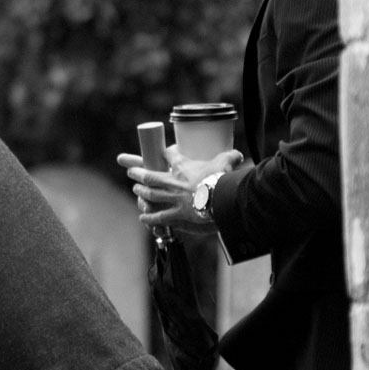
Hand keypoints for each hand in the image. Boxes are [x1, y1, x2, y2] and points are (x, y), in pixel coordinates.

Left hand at [116, 146, 243, 234]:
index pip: (168, 155)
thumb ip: (230, 157)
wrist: (221, 198)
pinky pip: (159, 217)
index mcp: (183, 167)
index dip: (164, 152)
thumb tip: (238, 155)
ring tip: (136, 189)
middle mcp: (173, 182)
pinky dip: (150, 218)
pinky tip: (142, 217)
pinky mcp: (177, 214)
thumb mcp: (226, 162)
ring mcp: (173, 199)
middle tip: (130, 171)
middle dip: (138, 172)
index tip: (163, 151)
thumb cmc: (222, 178)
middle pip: (149, 175)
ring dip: (141, 192)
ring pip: (150, 194)